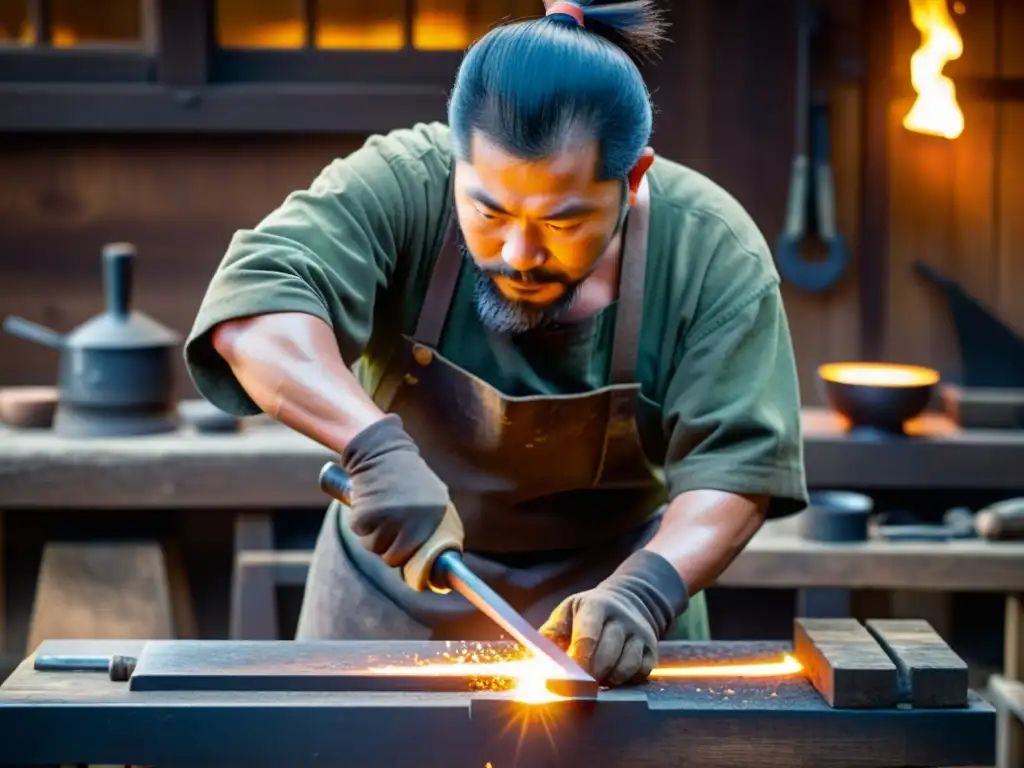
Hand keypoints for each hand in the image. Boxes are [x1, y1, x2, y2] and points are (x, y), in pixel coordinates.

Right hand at [340, 414, 458, 566]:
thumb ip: (435, 521)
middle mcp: (414, 519)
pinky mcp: (365, 516)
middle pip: (394, 557)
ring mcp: (389, 518)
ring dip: (373, 535)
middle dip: (387, 547)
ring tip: (378, 510)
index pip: (420, 555)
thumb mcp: (433, 494)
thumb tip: (441, 556)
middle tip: (386, 525)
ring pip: (374, 548)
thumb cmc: (406, 475)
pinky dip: (359, 524)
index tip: (403, 550)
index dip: (408, 555)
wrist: (380, 451)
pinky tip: (367, 504)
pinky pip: (359, 534)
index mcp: (435, 514)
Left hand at [539, 551, 688, 686]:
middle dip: (589, 676)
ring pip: (624, 668)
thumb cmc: (590, 611)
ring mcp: (640, 634)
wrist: (631, 600)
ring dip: (607, 680)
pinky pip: (639, 674)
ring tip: (596, 679)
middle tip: (578, 685)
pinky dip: (624, 681)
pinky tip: (613, 676)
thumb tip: (533, 658)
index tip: (566, 678)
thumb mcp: (568, 611)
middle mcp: (622, 619)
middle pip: (606, 656)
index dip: (576, 661)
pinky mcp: (652, 650)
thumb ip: (551, 632)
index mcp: (597, 605)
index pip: (587, 637)